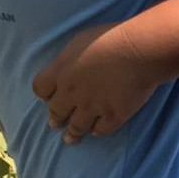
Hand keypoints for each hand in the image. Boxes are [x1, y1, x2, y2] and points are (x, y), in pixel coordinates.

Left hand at [32, 22, 161, 143]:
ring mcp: (93, 106)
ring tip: (70, 140)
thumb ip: (69, 59)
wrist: (138, 51)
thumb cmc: (110, 38)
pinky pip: (102, 129)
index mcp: (61, 71)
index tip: (48, 98)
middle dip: (55, 119)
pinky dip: (97, 131)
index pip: (40, 88)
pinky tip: (96, 131)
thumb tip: (69, 68)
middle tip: (55, 124)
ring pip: (77, 126)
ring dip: (72, 133)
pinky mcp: (114, 116)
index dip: (44, 95)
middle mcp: (72, 93)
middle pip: (56, 111)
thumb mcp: (79, 41)